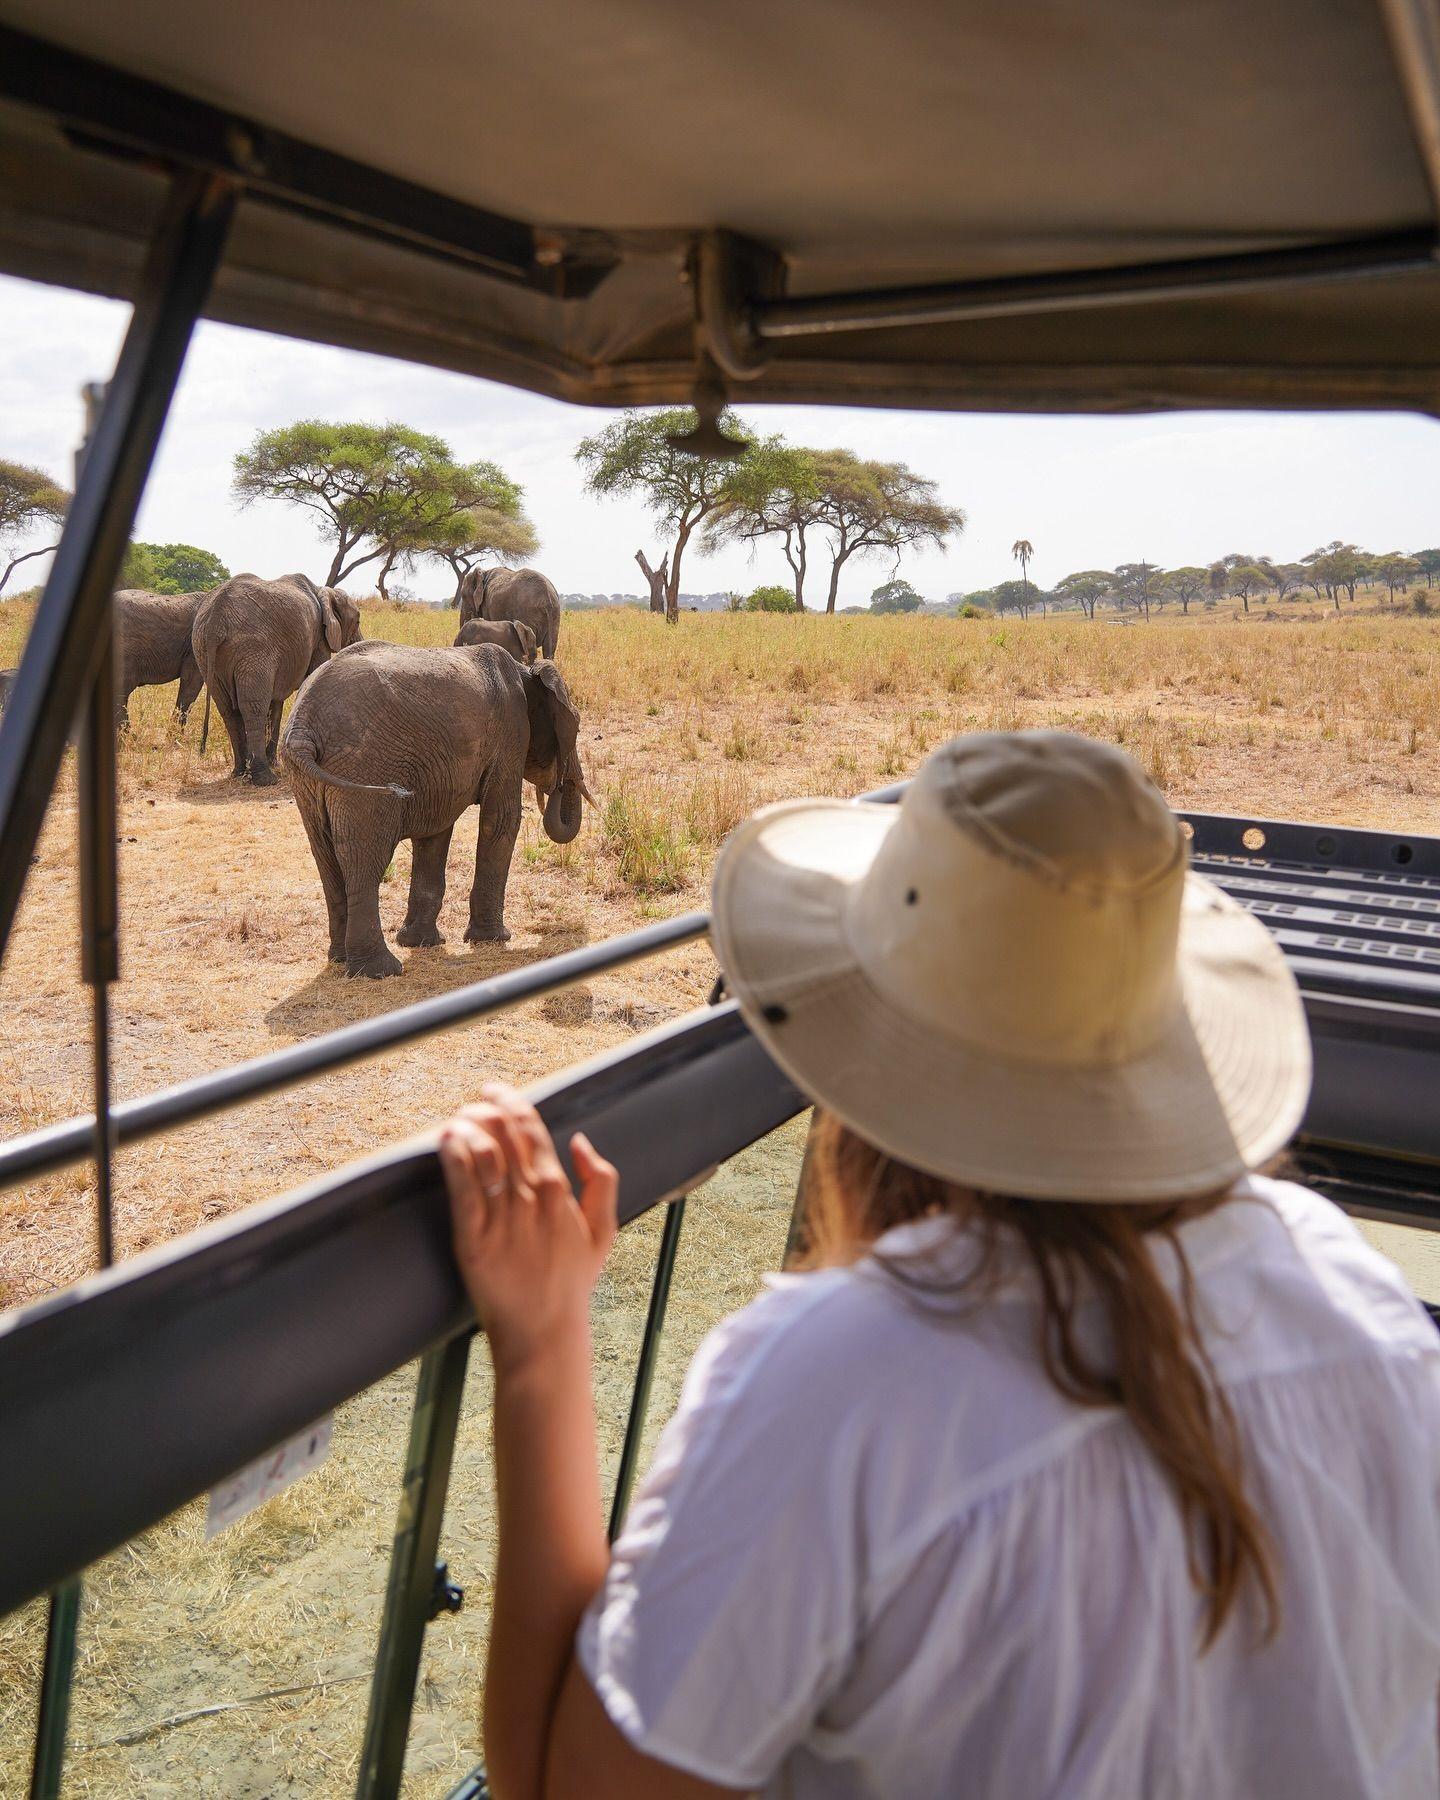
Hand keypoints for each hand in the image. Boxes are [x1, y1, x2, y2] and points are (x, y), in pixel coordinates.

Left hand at [439, 1083, 617, 1374]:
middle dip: (486, 1107)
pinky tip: (446, 1141)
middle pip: (504, 1135)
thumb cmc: (571, 1282)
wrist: (543, 1332)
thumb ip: (601, 1180)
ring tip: (457, 1119)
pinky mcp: (473, 1242)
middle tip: (474, 1099)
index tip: (495, 1090)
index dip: (511, 1102)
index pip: (532, 1130)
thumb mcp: (604, 1231)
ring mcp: (501, 1221)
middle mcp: (531, 1200)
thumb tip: (580, 1141)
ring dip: (466, 1126)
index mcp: (560, 1191)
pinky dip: (453, 1157)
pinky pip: (461, 1189)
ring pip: (481, 1154)